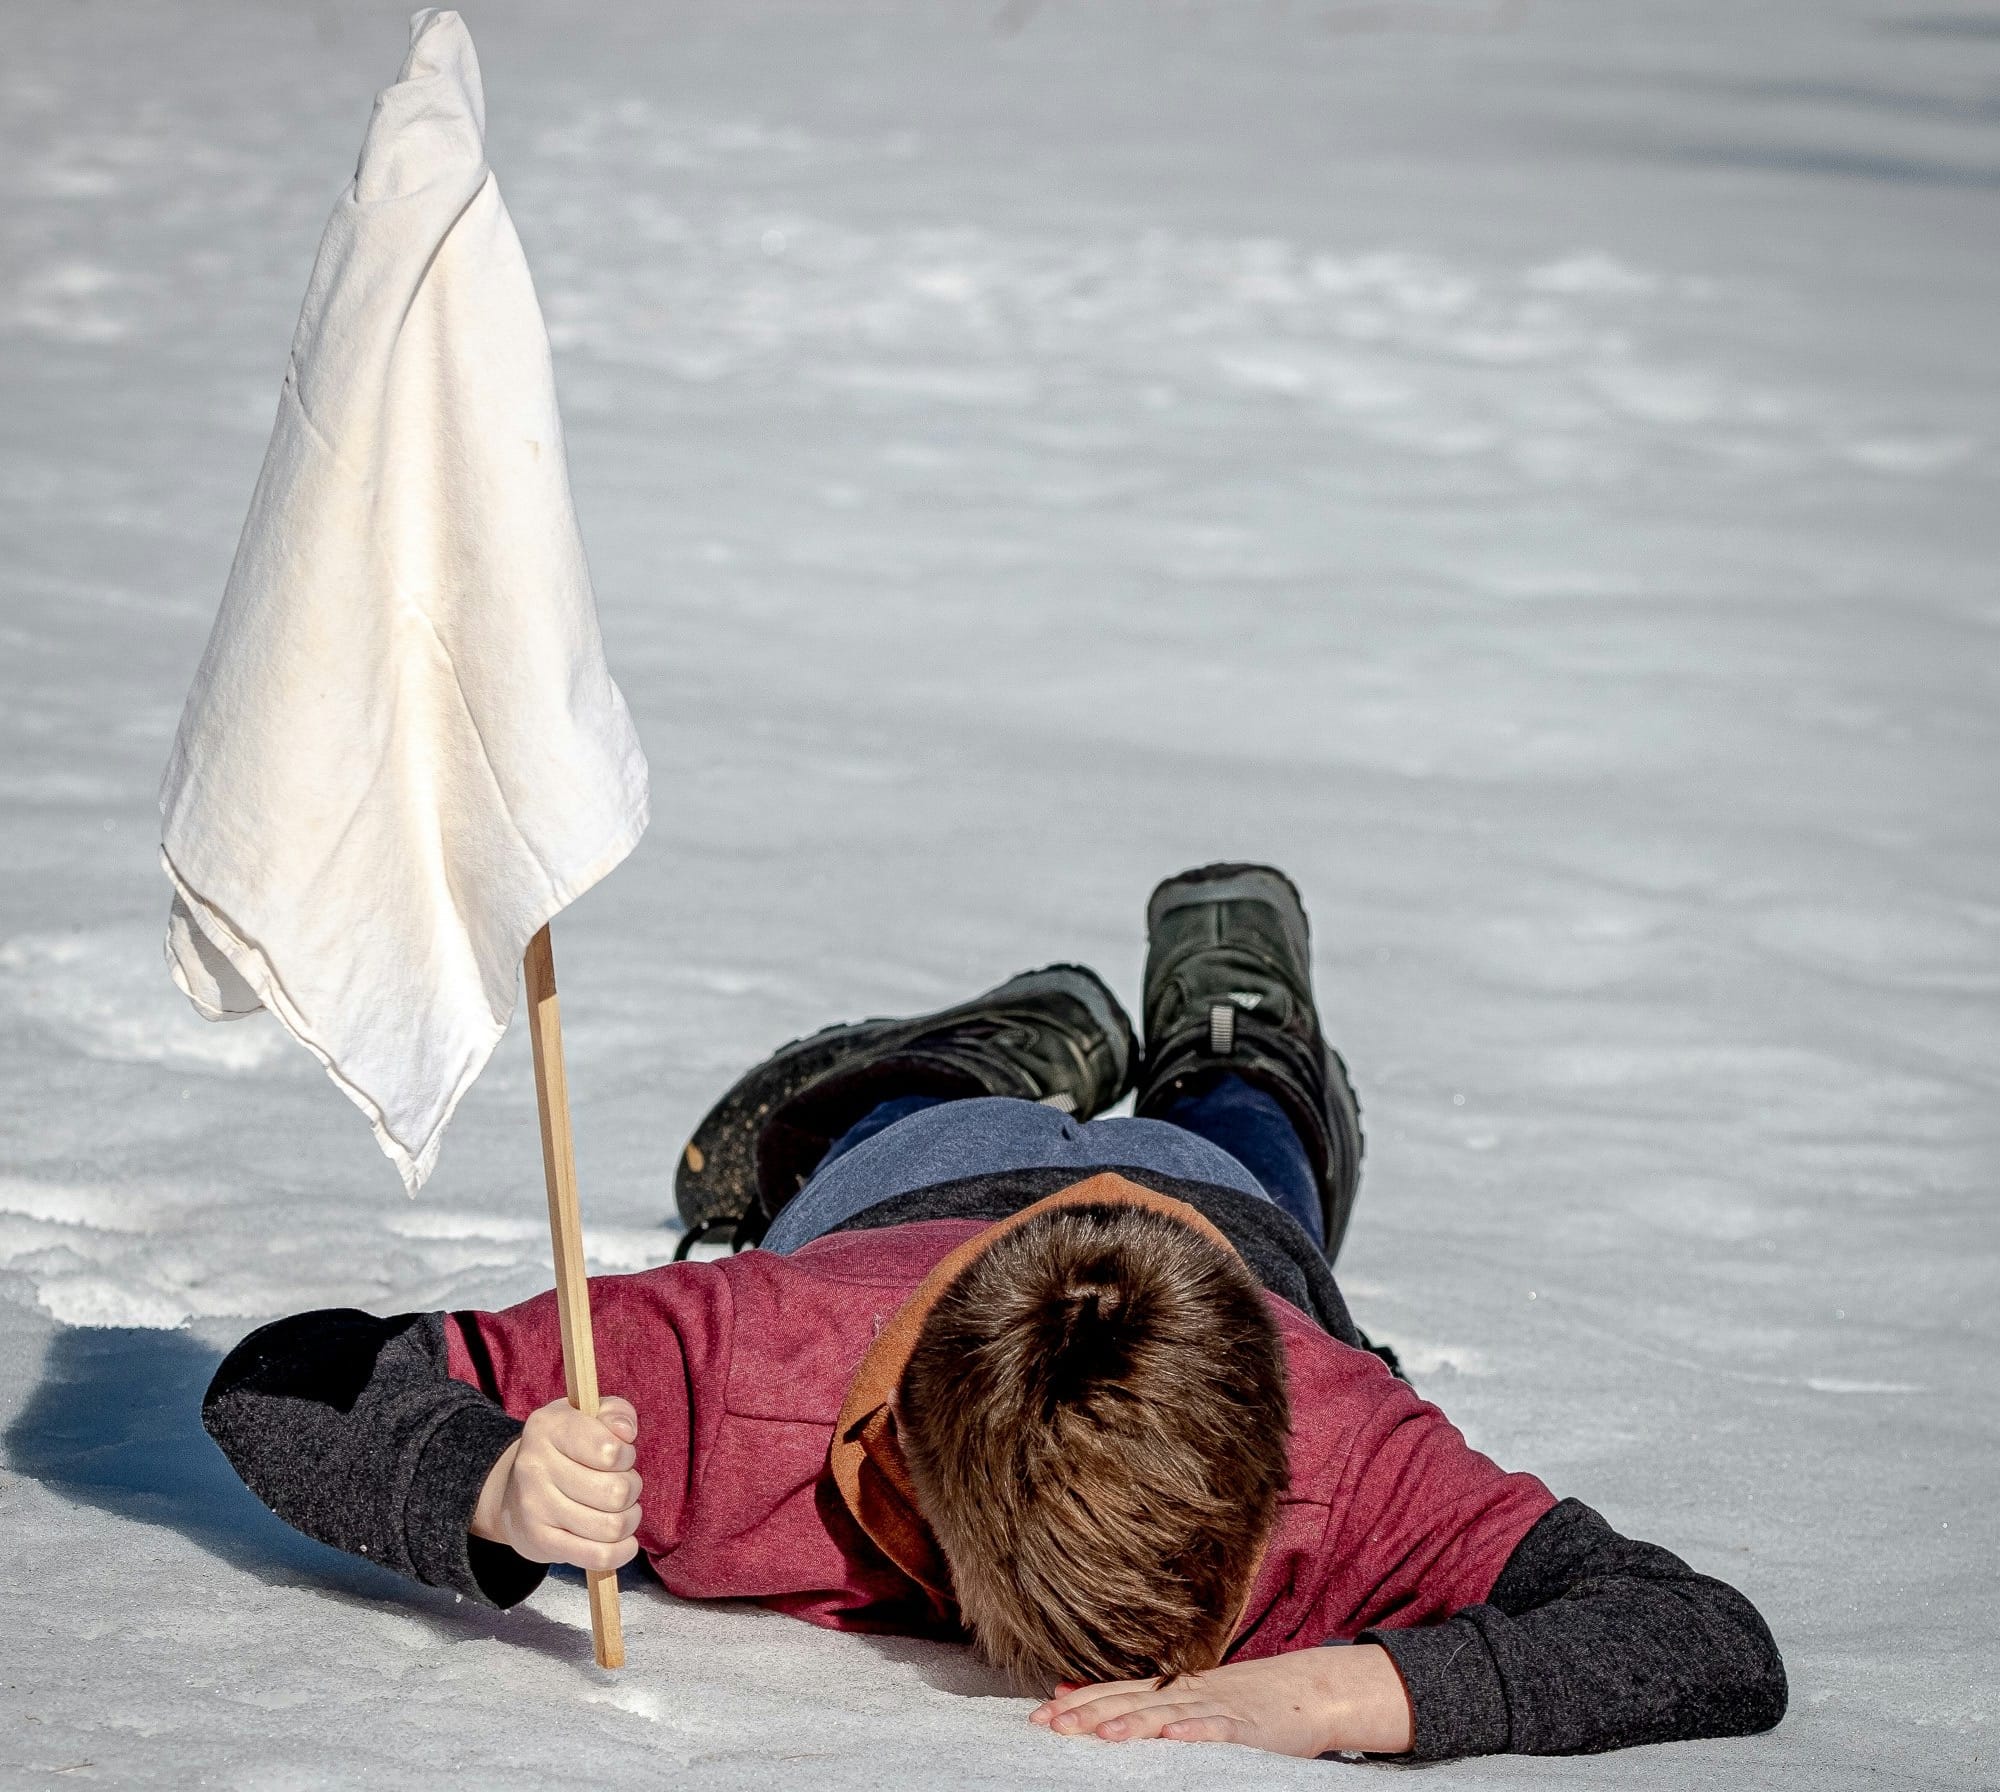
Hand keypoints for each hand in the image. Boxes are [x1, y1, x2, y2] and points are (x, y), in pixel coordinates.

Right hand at [470, 1395, 641, 1572]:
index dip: (626, 1456)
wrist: (516, 1492)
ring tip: (620, 1510)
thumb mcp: (588, 1416)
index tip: (621, 1456)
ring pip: (612, 1525)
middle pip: (616, 1491)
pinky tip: (622, 1541)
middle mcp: (534, 1466)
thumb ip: (616, 1412)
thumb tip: (625, 1431)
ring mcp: (534, 1507)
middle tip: (622, 1486)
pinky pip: (598, 1556)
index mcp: (549, 1426)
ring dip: (629, 1519)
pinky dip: (621, 1551)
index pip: (610, 1450)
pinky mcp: (540, 1542)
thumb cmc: (567, 1449)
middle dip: (632, 1489)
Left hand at [1029, 1644, 1413, 1757]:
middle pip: (1129, 1702)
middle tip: (1053, 1725)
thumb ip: (1126, 1696)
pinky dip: (1197, 1732)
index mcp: (1165, 1690)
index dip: (1076, 1704)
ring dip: (1134, 1723)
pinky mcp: (1244, 1726)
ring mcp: (1213, 1707)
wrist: (1301, 1690)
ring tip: (1103, 1734)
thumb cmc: (1236, 1700)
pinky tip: (1176, 1738)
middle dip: (1089, 1714)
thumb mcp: (1177, 1696)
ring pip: (1167, 1716)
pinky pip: (1218, 1730)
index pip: (1112, 1692)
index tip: (1038, 1717)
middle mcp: (1183, 1694)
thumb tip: (1066, 1692)